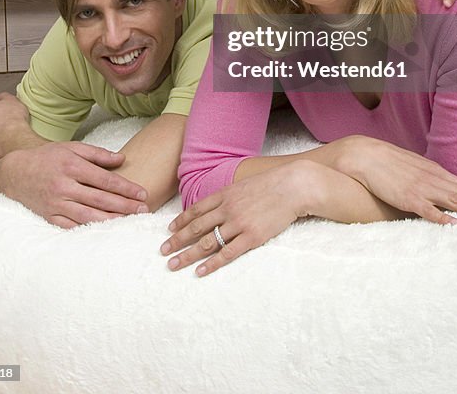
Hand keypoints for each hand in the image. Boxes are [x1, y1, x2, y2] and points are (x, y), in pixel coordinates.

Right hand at [1, 142, 149, 227]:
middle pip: (100, 199)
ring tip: (129, 222)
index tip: (142, 193)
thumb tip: (122, 159)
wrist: (15, 172)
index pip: (105, 180)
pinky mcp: (49, 216)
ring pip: (88, 215)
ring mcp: (55, 203)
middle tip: (143, 210)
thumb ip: (98, 153)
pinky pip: (72, 226)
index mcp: (72, 166)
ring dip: (111, 220)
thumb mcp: (72, 147)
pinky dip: (89, 229)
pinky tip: (104, 231)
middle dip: (124, 206)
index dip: (126, 188)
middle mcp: (64, 186)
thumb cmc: (47, 157)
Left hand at [160, 161, 312, 275]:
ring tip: (173, 265)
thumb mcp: (245, 184)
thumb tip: (218, 203)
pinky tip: (199, 272)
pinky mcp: (252, 237)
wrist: (293, 186)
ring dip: (187, 255)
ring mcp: (239, 223)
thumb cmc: (272, 184)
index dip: (181, 220)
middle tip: (163, 251)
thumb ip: (230, 195)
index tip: (169, 230)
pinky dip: (212, 264)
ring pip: (207, 242)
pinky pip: (227, 253)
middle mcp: (227, 209)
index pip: (196, 209)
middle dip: (177, 240)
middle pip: (196, 227)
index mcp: (225, 194)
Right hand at [336, 135, 456, 224]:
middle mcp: (432, 179)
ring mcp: (422, 188)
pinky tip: (456, 225)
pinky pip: (429, 210)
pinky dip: (444, 218)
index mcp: (434, 171)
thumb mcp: (412, 166)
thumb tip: (438, 185)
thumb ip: (427, 176)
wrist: (366, 156)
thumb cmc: (387, 161)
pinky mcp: (409, 198)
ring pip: (453, 200)